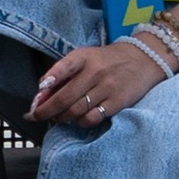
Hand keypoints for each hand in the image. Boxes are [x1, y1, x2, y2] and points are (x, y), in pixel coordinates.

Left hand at [30, 34, 167, 130]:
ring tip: (57, 118)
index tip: (35, 99)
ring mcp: (107, 87)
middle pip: (64, 97)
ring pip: (76, 111)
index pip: (61, 69)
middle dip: (46, 111)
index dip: (45, 85)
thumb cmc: (107, 60)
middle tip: (36, 116)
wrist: (143, 59)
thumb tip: (42, 92)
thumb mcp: (86, 56)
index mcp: (83, 57)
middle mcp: (94, 71)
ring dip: (61, 118)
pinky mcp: (117, 102)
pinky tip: (79, 119)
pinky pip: (92, 118)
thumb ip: (64, 71)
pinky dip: (81, 122)